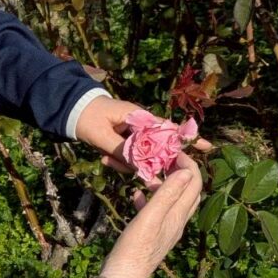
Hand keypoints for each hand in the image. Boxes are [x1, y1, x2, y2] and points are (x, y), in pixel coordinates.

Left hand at [75, 95, 212, 172]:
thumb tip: (140, 167)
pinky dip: (120, 162)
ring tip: (104, 157)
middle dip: (146, 162)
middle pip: (157, 148)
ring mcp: (135, 134)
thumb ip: (122, 150)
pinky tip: (104, 157)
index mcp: (140, 117)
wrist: (71, 110)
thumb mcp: (101, 135)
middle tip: (122, 162)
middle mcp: (142, 125)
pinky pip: (131, 157)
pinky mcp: (127, 142)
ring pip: (142, 157)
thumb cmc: (87, 117)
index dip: (186, 138)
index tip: (206, 147)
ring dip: (127, 163)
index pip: (168, 128)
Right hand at [100, 153, 202, 277]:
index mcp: (178, 216)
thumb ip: (168, 193)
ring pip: (174, 201)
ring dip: (165, 184)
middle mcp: (177, 222)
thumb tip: (187, 172)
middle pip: (188, 192)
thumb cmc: (135, 246)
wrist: (124, 276)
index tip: (174, 151)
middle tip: (164, 159)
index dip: (189, 164)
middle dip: (181, 172)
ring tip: (149, 175)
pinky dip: (151, 199)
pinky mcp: (154, 236)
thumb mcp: (150, 216)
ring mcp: (166, 230)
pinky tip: (136, 196)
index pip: (194, 184)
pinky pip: (158, 212)